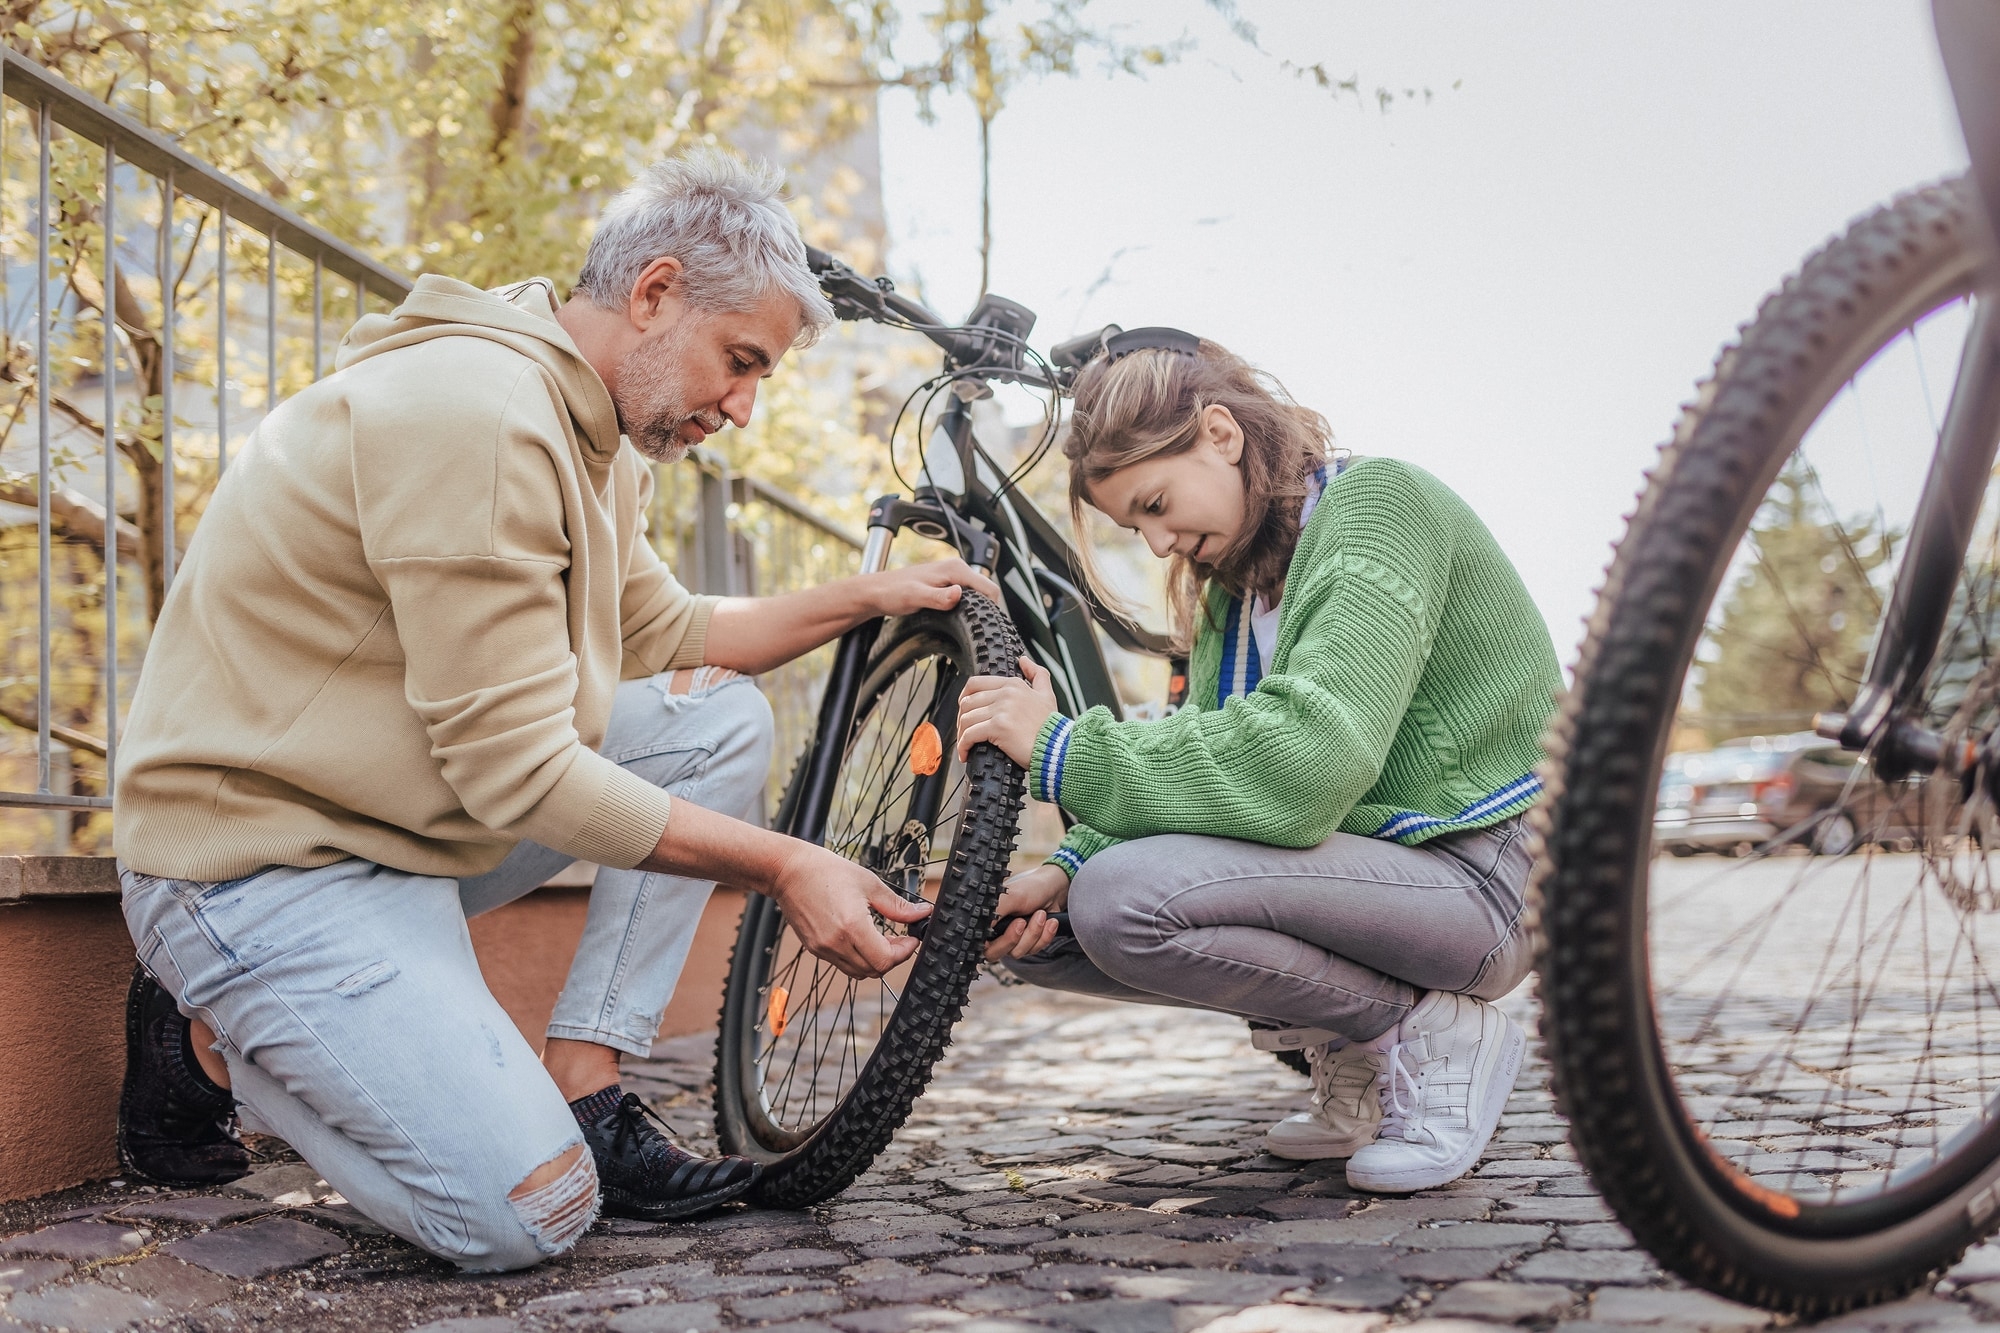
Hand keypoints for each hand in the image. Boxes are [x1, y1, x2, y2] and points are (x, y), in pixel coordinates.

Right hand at [766, 841, 932, 978]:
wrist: (788, 871)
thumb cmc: (825, 871)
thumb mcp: (869, 883)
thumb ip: (897, 905)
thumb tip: (921, 913)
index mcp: (852, 926)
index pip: (886, 960)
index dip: (904, 952)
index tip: (911, 939)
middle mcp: (836, 943)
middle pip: (874, 971)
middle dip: (893, 958)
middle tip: (900, 939)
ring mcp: (823, 949)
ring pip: (858, 972)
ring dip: (875, 961)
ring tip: (881, 939)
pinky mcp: (814, 949)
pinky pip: (842, 964)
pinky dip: (857, 958)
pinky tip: (861, 938)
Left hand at [860, 559, 1001, 617]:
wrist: (876, 592)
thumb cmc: (893, 593)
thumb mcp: (916, 597)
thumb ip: (939, 597)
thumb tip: (958, 594)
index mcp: (955, 569)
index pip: (990, 588)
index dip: (993, 609)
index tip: (988, 627)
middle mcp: (957, 569)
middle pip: (986, 592)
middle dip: (987, 610)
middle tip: (976, 630)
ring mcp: (952, 577)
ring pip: (977, 595)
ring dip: (977, 610)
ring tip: (967, 627)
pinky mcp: (947, 585)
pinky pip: (967, 597)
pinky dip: (968, 608)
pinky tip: (958, 620)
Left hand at [956, 657, 1060, 767]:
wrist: (1058, 748)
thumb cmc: (1052, 727)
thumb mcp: (1047, 695)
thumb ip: (1037, 674)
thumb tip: (1023, 660)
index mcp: (1014, 685)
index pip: (975, 683)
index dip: (964, 698)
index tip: (964, 710)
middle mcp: (1006, 694)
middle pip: (968, 702)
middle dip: (961, 718)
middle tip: (964, 731)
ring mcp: (1001, 710)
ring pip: (967, 718)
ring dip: (962, 734)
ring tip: (965, 745)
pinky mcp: (998, 727)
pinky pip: (970, 735)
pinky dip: (963, 745)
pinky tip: (965, 753)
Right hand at [984, 862, 1070, 962]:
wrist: (1053, 890)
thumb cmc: (1029, 889)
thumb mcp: (1009, 898)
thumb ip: (992, 914)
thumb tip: (978, 929)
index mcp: (986, 921)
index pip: (978, 943)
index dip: (990, 941)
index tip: (1009, 928)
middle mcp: (995, 933)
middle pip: (996, 953)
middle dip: (1013, 938)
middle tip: (1022, 921)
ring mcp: (1012, 941)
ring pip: (1018, 952)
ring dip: (1033, 933)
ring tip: (1041, 914)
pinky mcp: (1029, 944)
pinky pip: (1034, 950)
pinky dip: (1045, 936)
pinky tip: (1050, 922)